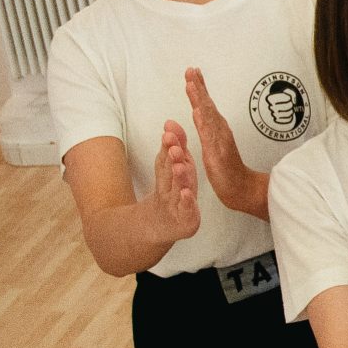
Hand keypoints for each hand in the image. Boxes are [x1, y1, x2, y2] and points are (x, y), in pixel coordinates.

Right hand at [143, 119, 201, 243]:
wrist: (160, 226)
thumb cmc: (172, 193)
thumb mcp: (175, 168)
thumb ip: (175, 146)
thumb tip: (170, 122)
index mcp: (169, 174)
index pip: (167, 157)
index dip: (169, 145)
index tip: (169, 131)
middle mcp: (169, 187)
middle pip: (169, 171)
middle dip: (171, 158)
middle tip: (174, 146)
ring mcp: (175, 204)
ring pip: (176, 188)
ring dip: (178, 177)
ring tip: (180, 166)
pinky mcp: (185, 219)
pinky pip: (185, 210)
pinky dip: (186, 202)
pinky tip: (186, 194)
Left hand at [184, 68, 267, 219]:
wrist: (240, 189)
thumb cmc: (228, 170)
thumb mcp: (213, 145)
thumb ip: (208, 129)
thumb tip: (201, 112)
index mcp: (217, 129)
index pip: (206, 105)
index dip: (199, 88)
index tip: (193, 71)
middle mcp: (220, 131)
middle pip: (207, 105)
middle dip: (199, 86)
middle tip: (191, 70)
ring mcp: (219, 141)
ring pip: (208, 116)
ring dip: (200, 99)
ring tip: (192, 84)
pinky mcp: (216, 154)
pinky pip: (209, 136)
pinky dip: (204, 122)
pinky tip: (198, 111)